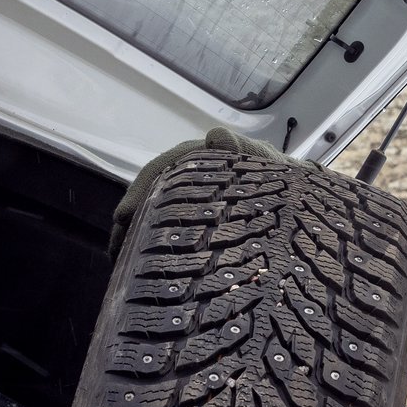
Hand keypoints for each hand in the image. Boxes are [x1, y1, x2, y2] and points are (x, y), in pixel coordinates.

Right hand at [109, 126, 286, 256]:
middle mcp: (183, 178)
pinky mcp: (189, 222)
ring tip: (121, 266)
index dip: (138, 194)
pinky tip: (140, 269)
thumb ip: (241, 147)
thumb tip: (215, 137)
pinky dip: (149, 247)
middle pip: (146, 199)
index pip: (157, 172)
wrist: (291, 192)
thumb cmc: (274, 175)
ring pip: (150, 217)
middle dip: (128, 224)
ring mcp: (185, 200)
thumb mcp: (260, 160)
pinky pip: (163, 231)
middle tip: (116, 253)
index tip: (123, 217)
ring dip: (134, 239)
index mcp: (195, 159)